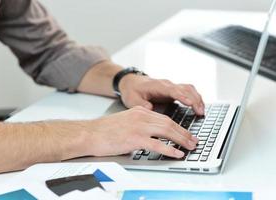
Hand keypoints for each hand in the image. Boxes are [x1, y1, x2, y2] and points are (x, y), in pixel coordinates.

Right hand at [84, 106, 198, 157]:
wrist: (89, 133)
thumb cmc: (104, 130)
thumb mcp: (125, 121)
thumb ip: (139, 125)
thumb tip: (153, 136)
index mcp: (139, 111)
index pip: (164, 117)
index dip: (178, 126)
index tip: (186, 133)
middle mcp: (141, 116)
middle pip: (169, 123)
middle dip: (184, 132)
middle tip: (193, 141)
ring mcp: (138, 126)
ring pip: (166, 131)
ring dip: (181, 139)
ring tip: (190, 147)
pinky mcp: (134, 138)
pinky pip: (157, 144)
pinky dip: (169, 149)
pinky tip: (177, 153)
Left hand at [119, 74, 204, 114]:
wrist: (130, 82)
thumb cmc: (132, 91)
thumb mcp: (132, 99)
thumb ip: (141, 104)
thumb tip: (150, 109)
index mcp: (157, 86)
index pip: (172, 90)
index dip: (182, 96)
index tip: (190, 104)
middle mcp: (166, 85)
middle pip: (185, 88)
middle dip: (194, 99)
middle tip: (200, 112)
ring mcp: (171, 87)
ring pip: (189, 89)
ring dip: (197, 99)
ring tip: (202, 112)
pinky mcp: (173, 91)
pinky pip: (188, 91)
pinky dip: (195, 98)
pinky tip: (199, 108)